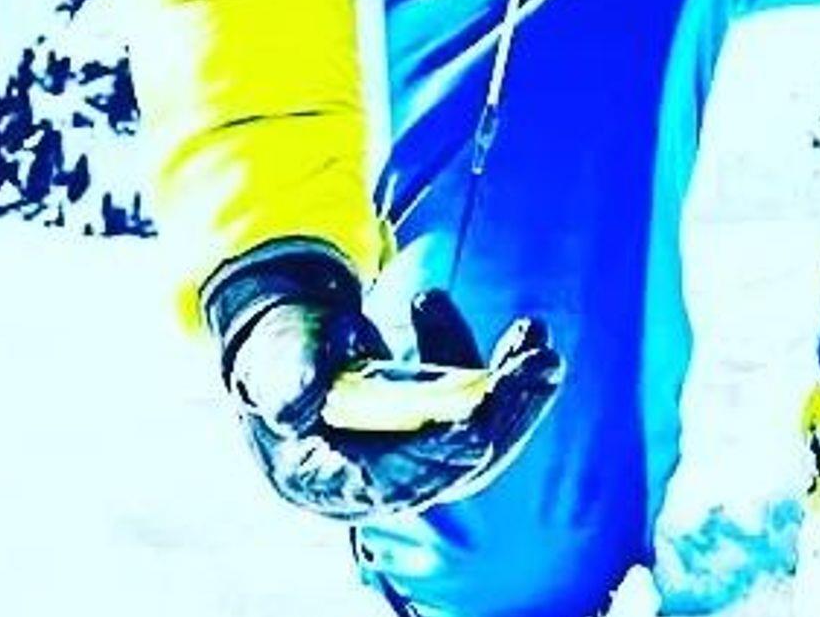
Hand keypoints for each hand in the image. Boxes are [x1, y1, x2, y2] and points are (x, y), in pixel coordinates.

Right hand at [203, 243, 563, 519]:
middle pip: (449, 467)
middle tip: (541, 367)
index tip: (479, 425)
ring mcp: (412, 461)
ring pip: (477, 442)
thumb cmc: (284, 352)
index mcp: (321, 475)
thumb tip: (300, 401)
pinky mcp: (440, 437)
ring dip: (517, 395)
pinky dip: (509, 377)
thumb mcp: (277, 357)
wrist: (298, 343)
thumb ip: (288, 375)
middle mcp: (373, 482)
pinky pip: (484, 414)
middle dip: (500, 416)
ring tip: (542, 346)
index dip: (433, 452)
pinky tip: (530, 336)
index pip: (385, 479)